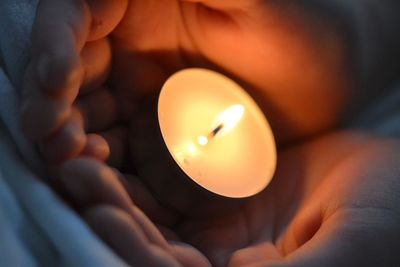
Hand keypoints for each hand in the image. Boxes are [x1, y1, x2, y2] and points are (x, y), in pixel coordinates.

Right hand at [21, 0, 350, 165]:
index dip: (54, 43)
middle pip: (68, 68)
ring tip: (75, 162)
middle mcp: (132, 40)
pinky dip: (102, 157)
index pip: (77, 13)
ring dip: (70, 137)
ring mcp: (141, 84)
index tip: (55, 81)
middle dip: (53, 104)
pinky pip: (117, 141)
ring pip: (85, 109)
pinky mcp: (155, 123)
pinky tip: (102, 171)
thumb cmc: (303, 29)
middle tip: (56, 139)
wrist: (325, 75)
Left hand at [58, 131, 399, 266]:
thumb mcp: (351, 254)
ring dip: (116, 195)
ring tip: (82, 162)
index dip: (133, 253)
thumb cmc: (390, 222)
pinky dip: (140, 178)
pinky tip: (116, 151)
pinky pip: (168, 195)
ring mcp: (217, 241)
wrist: (393, 186)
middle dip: (111, 219)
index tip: (99, 213)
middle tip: (75, 176)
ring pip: (151, 224)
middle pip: (150, 253)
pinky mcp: (218, 209)